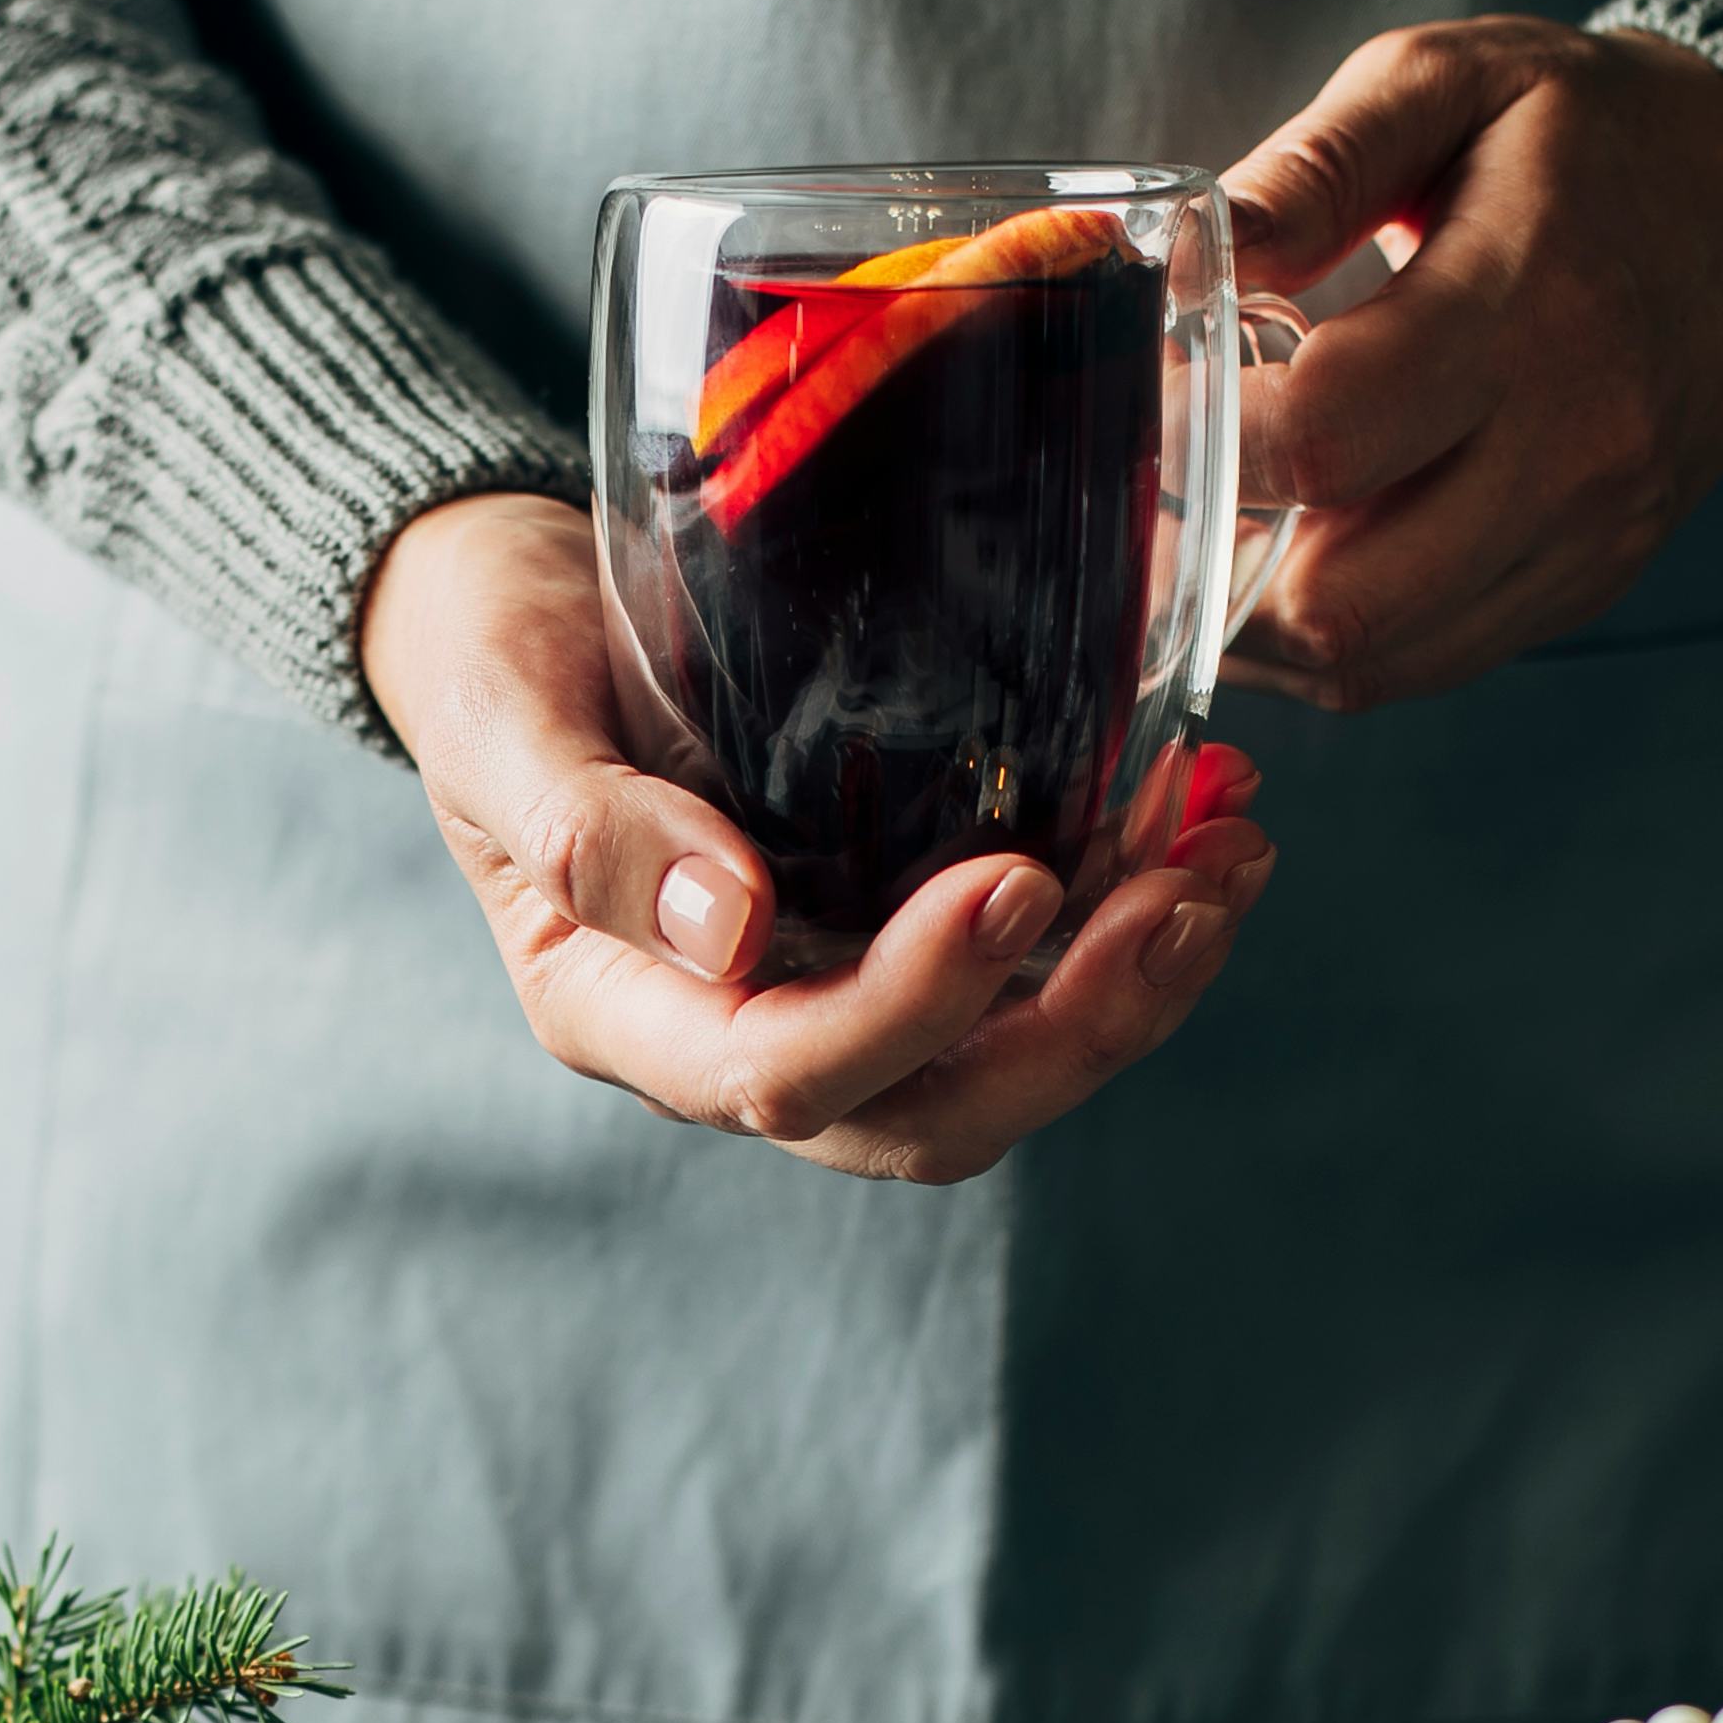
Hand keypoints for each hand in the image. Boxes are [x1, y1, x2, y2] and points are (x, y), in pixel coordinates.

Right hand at [358, 493, 1272, 1184]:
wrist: (508, 612)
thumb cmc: (491, 658)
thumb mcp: (503, 719)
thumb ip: (585, 826)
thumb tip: (728, 931)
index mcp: (628, 1014)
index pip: (786, 1072)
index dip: (917, 1004)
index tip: (1017, 882)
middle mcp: (739, 1034)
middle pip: (931, 1110)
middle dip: (1078, 1027)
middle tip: (1186, 898)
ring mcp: (828, 993)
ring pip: (1003, 1062)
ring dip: (1133, 983)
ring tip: (1230, 857)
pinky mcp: (894, 929)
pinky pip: (1028, 974)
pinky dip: (1130, 911)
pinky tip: (1206, 821)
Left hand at [1222, 16, 1722, 710]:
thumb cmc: (1579, 139)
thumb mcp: (1448, 86)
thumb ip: (1314, 167)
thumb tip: (1179, 263)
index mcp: (1525, 306)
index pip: (1319, 437)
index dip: (1204, 435)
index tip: (1160, 394)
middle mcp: (1569, 446)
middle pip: (1337, 597)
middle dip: (1216, 564)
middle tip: (1172, 490)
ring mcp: (1583, 535)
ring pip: (1368, 658)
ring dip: (1257, 623)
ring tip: (1217, 532)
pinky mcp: (1582, 586)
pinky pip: (1418, 667)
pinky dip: (1326, 643)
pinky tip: (1288, 563)